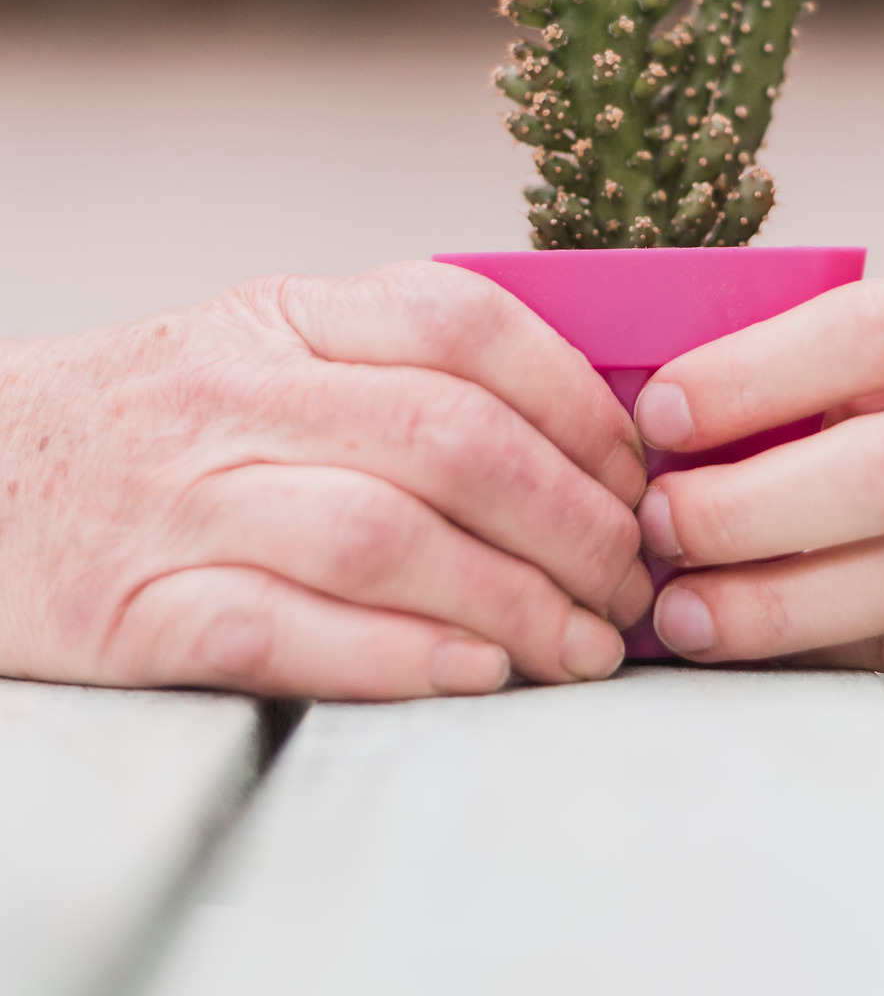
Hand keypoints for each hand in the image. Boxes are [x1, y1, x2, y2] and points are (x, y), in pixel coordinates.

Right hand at [0, 262, 649, 699]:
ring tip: (584, 650)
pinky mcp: (131, 611)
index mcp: (284, 315)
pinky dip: (395, 660)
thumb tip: (580, 432)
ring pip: (381, 538)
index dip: (578, 404)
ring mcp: (180, 502)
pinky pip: (283, 631)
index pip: (464, 326)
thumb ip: (396, 368)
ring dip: (512, 603)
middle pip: (447, 441)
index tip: (639, 475)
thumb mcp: (264, 348)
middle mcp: (236, 395)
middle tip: (635, 583)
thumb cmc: (152, 425)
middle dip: (572, 521)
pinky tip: (475, 679)